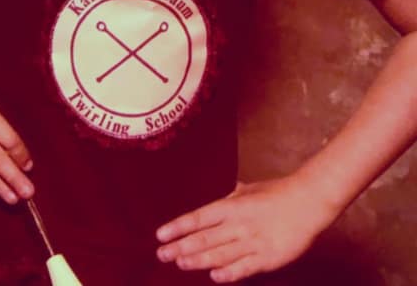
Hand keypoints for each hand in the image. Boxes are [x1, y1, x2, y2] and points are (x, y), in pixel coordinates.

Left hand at [156, 175, 334, 281]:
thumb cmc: (277, 192)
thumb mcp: (250, 190)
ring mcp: (252, 241)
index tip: (160, 235)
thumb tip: (218, 202)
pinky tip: (214, 276)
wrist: (308, 201)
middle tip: (161, 254)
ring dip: (198, 260)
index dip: (178, 227)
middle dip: (181, 247)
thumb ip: (232, 198)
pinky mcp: (268, 257)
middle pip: (204, 238)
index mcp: (232, 205)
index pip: (198, 217)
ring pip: (220, 254)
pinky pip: (245, 267)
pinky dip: (229, 272)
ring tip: (180, 263)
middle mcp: (238, 224)